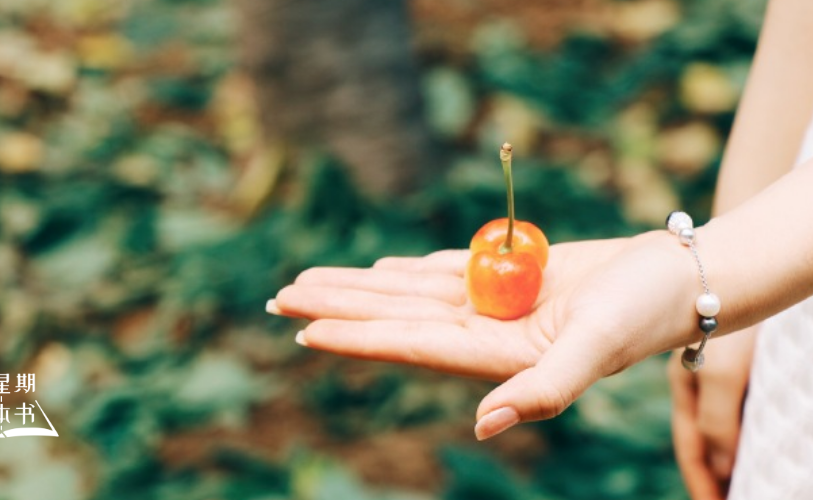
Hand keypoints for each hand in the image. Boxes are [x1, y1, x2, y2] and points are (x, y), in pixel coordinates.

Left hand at [273, 231, 702, 438]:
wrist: (678, 277)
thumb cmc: (645, 311)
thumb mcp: (596, 347)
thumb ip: (544, 390)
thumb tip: (483, 425)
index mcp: (496, 353)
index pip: (408, 342)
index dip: (355, 335)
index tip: (303, 328)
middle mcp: (484, 331)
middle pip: (392, 315)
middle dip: (336, 305)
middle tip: (278, 297)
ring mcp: (494, 303)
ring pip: (408, 290)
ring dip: (359, 284)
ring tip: (310, 278)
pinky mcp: (509, 277)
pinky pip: (444, 272)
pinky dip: (406, 270)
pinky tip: (378, 269)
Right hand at [668, 327, 755, 499]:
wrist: (745, 274)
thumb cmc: (729, 320)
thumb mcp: (721, 372)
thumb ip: (716, 420)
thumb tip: (721, 468)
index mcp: (684, 388)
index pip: (691, 451)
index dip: (701, 485)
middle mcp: (697, 384)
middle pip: (703, 443)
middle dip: (712, 478)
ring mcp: (718, 374)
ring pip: (721, 427)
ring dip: (729, 458)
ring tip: (742, 482)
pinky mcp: (742, 364)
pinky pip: (740, 411)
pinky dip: (744, 435)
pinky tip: (755, 441)